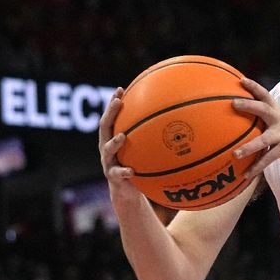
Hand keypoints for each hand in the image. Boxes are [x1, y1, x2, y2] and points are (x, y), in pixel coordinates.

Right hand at [98, 87, 140, 203]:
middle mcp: (107, 147)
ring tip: (122, 136)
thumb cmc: (137, 163)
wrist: (127, 190)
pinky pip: (118, 174)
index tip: (121, 89)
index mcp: (112, 137)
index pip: (111, 116)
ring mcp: (108, 162)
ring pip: (107, 150)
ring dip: (114, 142)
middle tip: (118, 102)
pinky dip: (124, 171)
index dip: (113, 102)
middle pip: (104, 127)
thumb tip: (174, 114)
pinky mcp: (113, 177)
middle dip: (110, 113)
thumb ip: (151, 132)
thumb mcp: (142, 147)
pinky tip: (131, 171)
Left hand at [233, 77, 279, 176]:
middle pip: (264, 108)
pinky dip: (257, 167)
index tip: (241, 80)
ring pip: (264, 139)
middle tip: (233, 103)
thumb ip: (267, 123)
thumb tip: (244, 123)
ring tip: (236, 154)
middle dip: (248, 105)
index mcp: (279, 113)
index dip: (254, 87)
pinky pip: (268, 158)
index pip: (266, 96)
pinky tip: (246, 174)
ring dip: (249, 146)